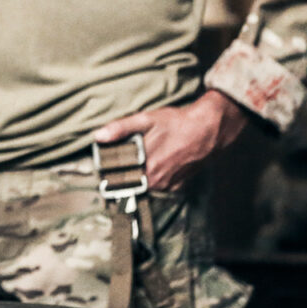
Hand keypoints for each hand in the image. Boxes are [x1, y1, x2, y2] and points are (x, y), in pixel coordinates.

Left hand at [94, 90, 248, 190]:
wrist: (208, 130)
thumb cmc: (176, 123)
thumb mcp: (146, 120)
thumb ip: (120, 129)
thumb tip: (98, 136)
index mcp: (145, 167)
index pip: (116, 180)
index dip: (106, 175)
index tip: (100, 171)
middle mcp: (156, 181)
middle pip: (128, 185)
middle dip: (119, 177)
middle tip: (111, 169)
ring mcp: (167, 185)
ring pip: (141, 187)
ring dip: (134, 179)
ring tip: (129, 167)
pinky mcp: (176, 186)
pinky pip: (156, 187)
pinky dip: (150, 181)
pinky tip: (148, 169)